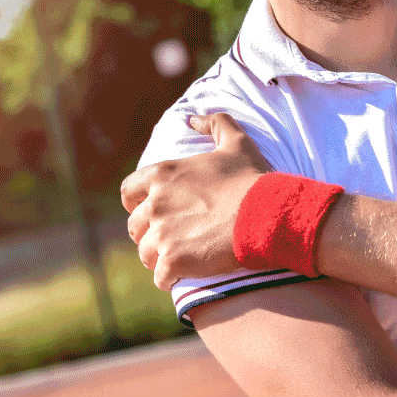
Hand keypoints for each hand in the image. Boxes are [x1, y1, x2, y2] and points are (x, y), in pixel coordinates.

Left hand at [120, 113, 270, 289]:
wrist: (268, 213)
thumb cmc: (252, 178)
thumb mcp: (236, 142)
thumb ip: (213, 123)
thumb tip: (191, 118)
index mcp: (162, 175)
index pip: (128, 191)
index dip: (138, 202)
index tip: (154, 210)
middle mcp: (156, 204)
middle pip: (135, 226)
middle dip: (150, 233)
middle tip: (173, 238)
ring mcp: (162, 234)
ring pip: (146, 253)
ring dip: (160, 257)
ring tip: (182, 258)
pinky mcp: (173, 261)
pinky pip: (160, 277)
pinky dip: (171, 278)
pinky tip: (187, 275)